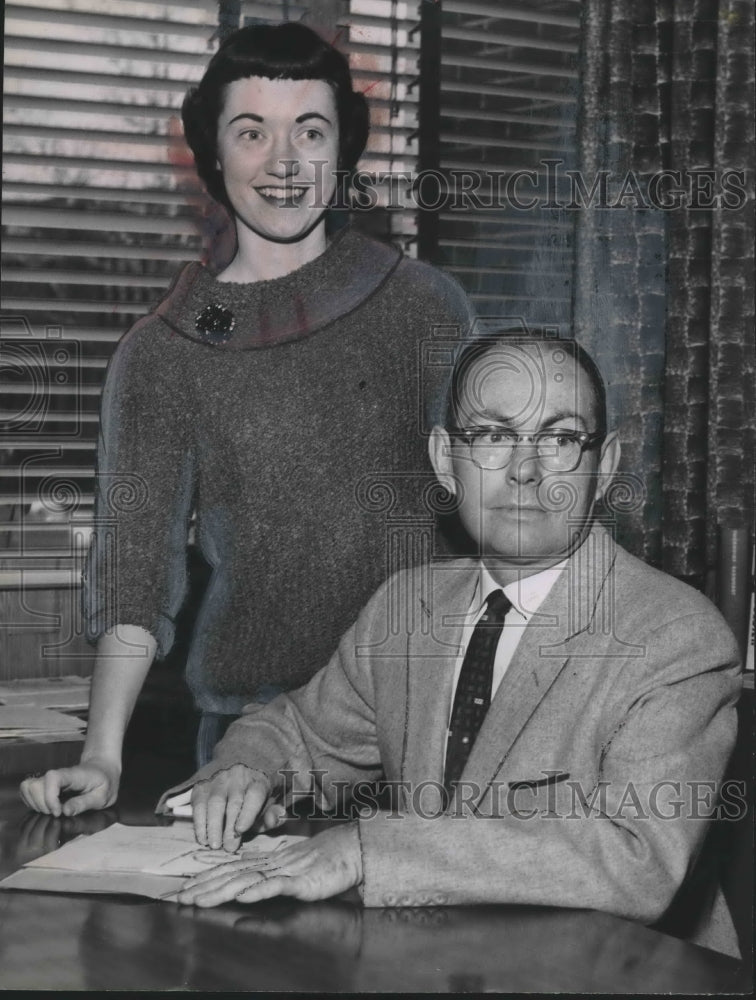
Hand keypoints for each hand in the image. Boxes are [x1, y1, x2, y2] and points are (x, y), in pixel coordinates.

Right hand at [19, 759, 119, 816]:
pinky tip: (47, 808)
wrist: (102, 770)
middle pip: (35, 785)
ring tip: (51, 811)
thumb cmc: (104, 782)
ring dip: (35, 804)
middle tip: (57, 814)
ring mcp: (49, 779)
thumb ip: (84, 803)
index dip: (50, 797)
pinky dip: (32, 802)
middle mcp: (57, 775)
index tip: (59, 812)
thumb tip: (65, 811)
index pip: (52, 778)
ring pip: (28, 787)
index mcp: (73, 775)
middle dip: (42, 805)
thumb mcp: (102, 796)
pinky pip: (28, 790)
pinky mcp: (44, 784)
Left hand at [176, 823, 362, 907]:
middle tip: (180, 897)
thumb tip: (242, 889)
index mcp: (267, 863)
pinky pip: (277, 885)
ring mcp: (285, 872)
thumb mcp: (290, 872)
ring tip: (200, 899)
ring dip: (221, 890)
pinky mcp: (302, 881)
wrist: (350, 850)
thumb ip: (267, 878)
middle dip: (204, 887)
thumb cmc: (322, 862)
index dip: (207, 880)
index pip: (231, 871)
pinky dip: (258, 890)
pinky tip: (242, 895)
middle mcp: (271, 865)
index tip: (185, 889)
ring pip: (247, 880)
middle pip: (232, 875)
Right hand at [191, 764, 285, 851]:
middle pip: (233, 801)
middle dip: (229, 827)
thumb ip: (274, 816)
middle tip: (228, 848)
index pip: (254, 795)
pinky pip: (198, 803)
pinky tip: (203, 838)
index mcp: (259, 781)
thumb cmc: (258, 799)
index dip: (247, 813)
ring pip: (214, 802)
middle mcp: (238, 776)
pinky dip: (199, 822)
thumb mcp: (270, 807)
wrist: (241, 778)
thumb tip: (275, 818)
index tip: (241, 830)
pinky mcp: (203, 785)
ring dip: (213, 826)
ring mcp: (219, 779)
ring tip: (214, 845)